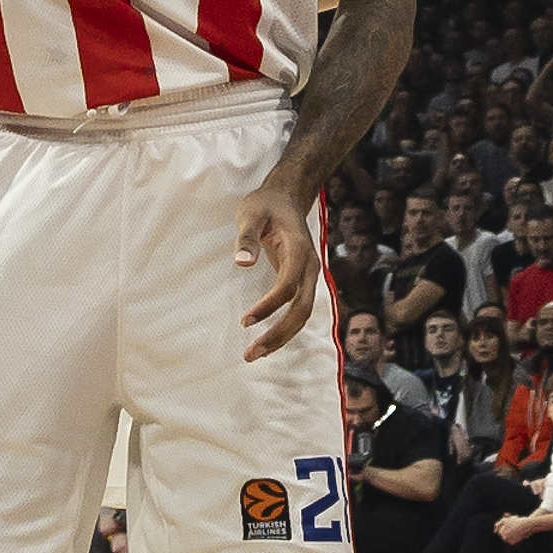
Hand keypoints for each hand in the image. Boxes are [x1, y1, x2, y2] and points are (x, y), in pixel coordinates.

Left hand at [230, 183, 323, 359]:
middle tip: (251, 353)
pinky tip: (266, 342)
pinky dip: (285, 328)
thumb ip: (247, 237)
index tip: (245, 321)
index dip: (269, 306)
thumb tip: (242, 263)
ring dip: (282, 336)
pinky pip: (298, 309)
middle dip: (279, 333)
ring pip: (303, 314)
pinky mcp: (303, 281)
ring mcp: (309, 275)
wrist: (287, 198)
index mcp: (299, 249)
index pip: (288, 286)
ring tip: (255, 354)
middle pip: (302, 309)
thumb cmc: (266, 204)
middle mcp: (310, 266)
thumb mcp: (251, 213)